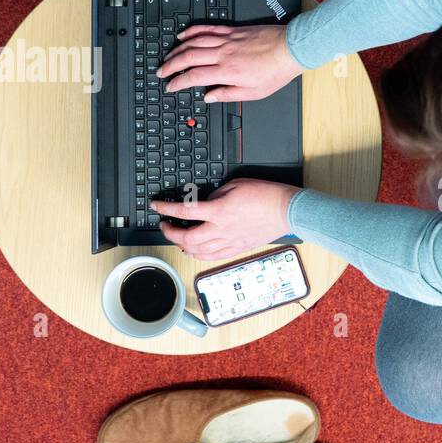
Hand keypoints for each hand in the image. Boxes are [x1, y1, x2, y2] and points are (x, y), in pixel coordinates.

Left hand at [152, 179, 299, 260]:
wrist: (285, 210)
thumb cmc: (265, 196)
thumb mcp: (235, 185)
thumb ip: (216, 194)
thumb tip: (204, 203)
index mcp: (219, 211)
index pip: (184, 212)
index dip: (165, 209)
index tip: (156, 206)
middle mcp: (221, 230)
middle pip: (186, 238)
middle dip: (170, 233)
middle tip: (165, 225)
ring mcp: (229, 242)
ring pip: (197, 252)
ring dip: (182, 246)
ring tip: (178, 238)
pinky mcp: (237, 248)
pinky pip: (212, 257)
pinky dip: (198, 255)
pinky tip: (195, 250)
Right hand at [156, 23, 305, 103]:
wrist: (290, 49)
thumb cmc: (276, 71)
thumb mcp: (254, 93)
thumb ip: (228, 94)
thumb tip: (209, 97)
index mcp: (227, 72)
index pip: (194, 76)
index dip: (178, 82)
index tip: (170, 87)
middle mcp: (223, 54)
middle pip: (188, 57)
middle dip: (170, 65)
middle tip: (160, 72)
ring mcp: (227, 40)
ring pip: (194, 42)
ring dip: (177, 49)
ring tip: (167, 56)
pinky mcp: (232, 31)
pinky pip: (207, 29)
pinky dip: (192, 31)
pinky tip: (183, 35)